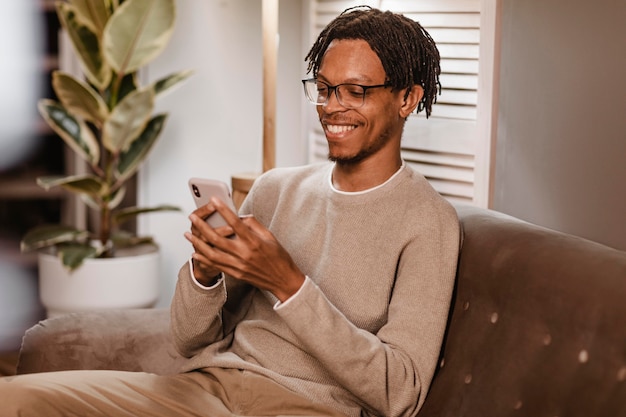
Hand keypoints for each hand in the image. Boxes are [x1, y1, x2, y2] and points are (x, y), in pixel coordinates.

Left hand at [184, 197, 304, 301]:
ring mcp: (238, 265)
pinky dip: (203, 258)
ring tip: (188, 234)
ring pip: (212, 253)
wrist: (283, 280)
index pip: (235, 222)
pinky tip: (195, 251)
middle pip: (217, 238)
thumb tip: (238, 216)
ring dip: (197, 243)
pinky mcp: (235, 274)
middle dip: (202, 226)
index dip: (223, 209)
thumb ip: (253, 224)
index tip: (213, 199)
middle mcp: (244, 253)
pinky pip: (215, 265)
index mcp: (254, 241)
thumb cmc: (278, 256)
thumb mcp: (270, 236)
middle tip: (192, 217)